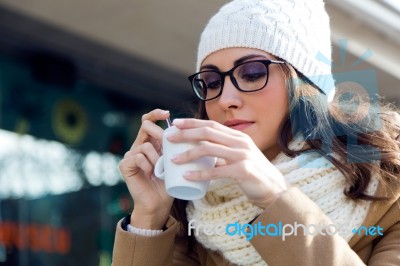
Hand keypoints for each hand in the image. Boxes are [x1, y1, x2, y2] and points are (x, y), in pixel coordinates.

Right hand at [119, 109, 173, 228]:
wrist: (158, 204)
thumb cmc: (171, 184)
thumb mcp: (177, 162)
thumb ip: (181, 148)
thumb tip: (197, 134)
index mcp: (150, 143)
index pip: (148, 121)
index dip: (155, 114)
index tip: (167, 114)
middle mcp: (138, 146)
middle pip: (145, 126)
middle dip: (159, 134)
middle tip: (168, 148)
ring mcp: (130, 155)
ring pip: (145, 144)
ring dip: (156, 157)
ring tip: (161, 170)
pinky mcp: (124, 165)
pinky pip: (137, 157)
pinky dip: (147, 165)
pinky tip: (151, 174)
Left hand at [167, 118, 289, 208]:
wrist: (274, 188)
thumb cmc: (253, 173)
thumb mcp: (238, 157)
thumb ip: (223, 152)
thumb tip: (201, 150)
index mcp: (238, 136)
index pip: (211, 124)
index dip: (192, 123)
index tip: (176, 123)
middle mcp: (240, 142)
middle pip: (207, 133)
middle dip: (186, 134)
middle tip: (169, 138)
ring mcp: (242, 155)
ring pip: (209, 149)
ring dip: (188, 153)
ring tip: (173, 159)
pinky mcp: (242, 170)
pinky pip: (216, 171)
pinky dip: (199, 174)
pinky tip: (187, 176)